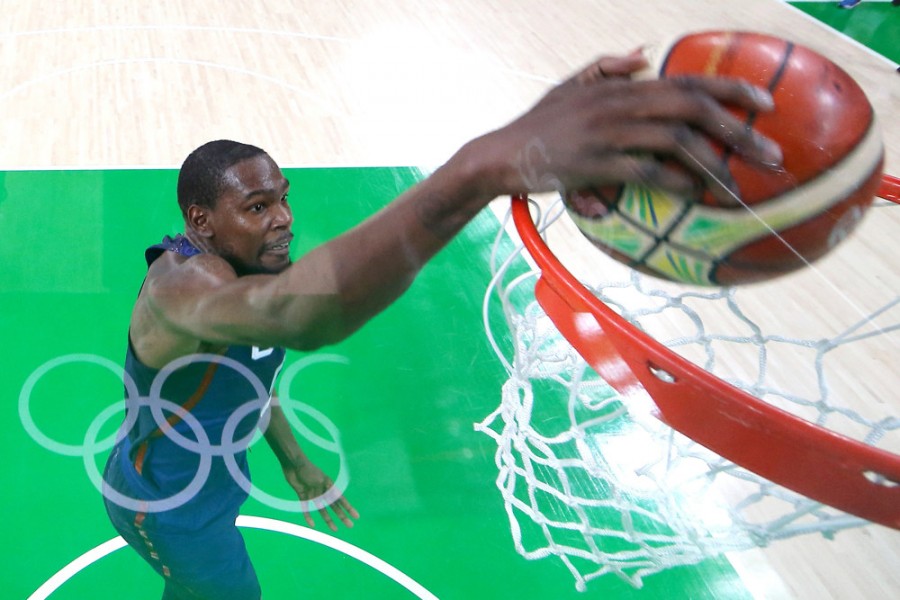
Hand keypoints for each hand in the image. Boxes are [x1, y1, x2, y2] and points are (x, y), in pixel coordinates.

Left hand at [282, 459, 358, 530]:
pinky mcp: (303, 495)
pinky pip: (306, 508)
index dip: (348, 508)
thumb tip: (335, 498)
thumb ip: (327, 489)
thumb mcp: (321, 479)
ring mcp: (313, 494)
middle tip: (350, 526)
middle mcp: (323, 491)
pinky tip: (312, 525)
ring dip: (328, 519)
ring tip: (334, 529)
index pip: (341, 499)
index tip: (356, 516)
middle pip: (334, 506)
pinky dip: (308, 516)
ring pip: (322, 510)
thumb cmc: (308, 469)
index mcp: (329, 485)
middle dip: (342, 516)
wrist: (293, 464)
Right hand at [481, 49, 782, 203]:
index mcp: (621, 86)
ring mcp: (608, 134)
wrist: (500, 155)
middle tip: (771, 155)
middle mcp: (620, 103)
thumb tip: (643, 54)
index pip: (687, 81)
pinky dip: (675, 182)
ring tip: (738, 186)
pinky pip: (646, 171)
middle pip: (693, 109)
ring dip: (714, 164)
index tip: (768, 103)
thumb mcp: (570, 85)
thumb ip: (607, 66)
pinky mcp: (596, 165)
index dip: (733, 88)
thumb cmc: (539, 124)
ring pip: (676, 141)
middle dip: (739, 131)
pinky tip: (693, 193)